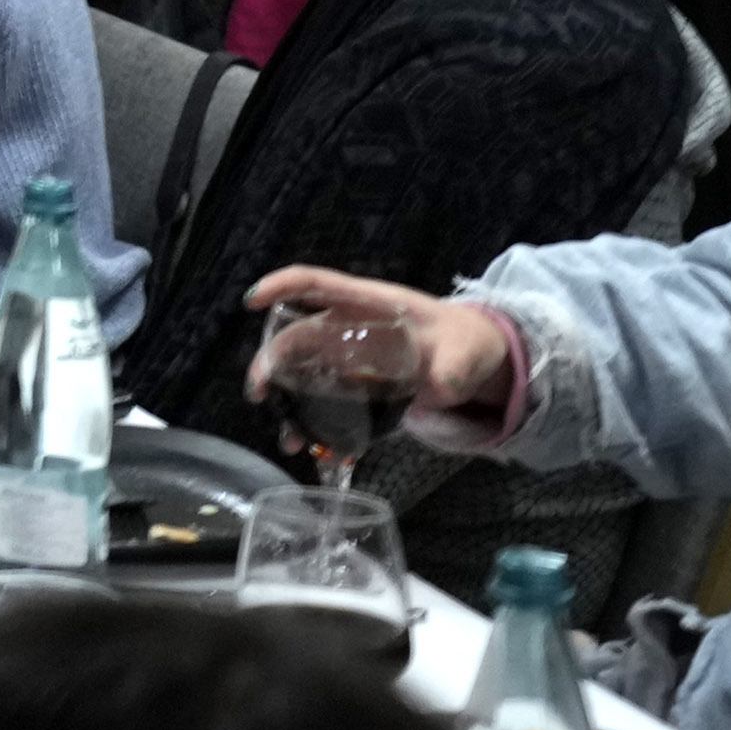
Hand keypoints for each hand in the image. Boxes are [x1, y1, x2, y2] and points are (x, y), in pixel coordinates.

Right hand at [241, 269, 517, 418]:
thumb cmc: (468, 340)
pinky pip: (327, 399)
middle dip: (270, 360)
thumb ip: (456, 366)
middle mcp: (350, 327)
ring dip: (288, 400)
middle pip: (297, 334)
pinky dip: (315, 421)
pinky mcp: (360, 384)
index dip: (281, 286)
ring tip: (287, 435)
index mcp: (370, 303)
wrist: (478, 360)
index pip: (316, 284)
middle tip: (260, 393)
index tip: (252, 302)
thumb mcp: (468, 349)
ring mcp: (352, 356)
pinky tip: (315, 445)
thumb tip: (440, 386)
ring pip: (304, 371)